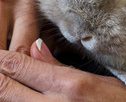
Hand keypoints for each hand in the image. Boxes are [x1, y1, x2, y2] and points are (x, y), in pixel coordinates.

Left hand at [0, 39, 125, 101]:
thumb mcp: (96, 80)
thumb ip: (61, 67)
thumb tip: (35, 48)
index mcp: (70, 85)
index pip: (22, 67)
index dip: (2, 58)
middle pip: (5, 87)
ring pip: (10, 100)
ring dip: (5, 88)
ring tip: (6, 78)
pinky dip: (16, 98)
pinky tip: (17, 93)